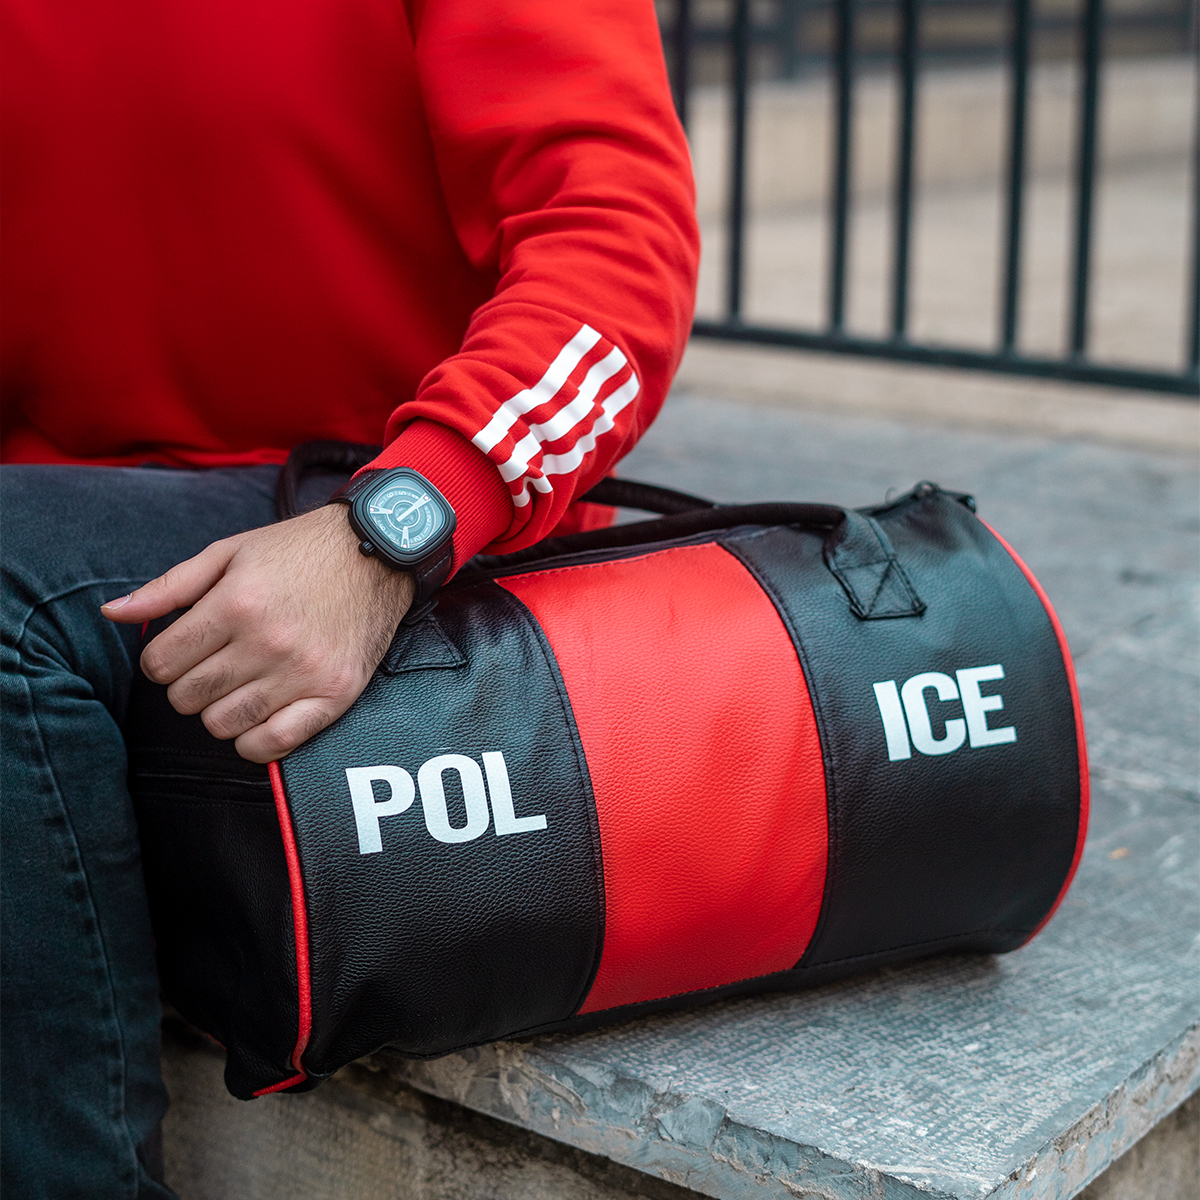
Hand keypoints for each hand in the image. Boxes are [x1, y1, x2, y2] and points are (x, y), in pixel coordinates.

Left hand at [102, 505, 412, 762]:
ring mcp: (303, 672)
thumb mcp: (230, 552)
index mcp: (237, 603)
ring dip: (219, 711)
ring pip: (223, 725)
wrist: (377, 552)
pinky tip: (258, 716)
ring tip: (237, 686)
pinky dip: (254, 741)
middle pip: (187, 698)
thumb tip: (112, 613)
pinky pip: (273, 745)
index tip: (181, 650)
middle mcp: (269, 642)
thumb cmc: (299, 550)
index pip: (160, 664)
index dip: (161, 660)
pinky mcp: (334, 694)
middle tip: (211, 665)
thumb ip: (169, 586)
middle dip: (187, 685)